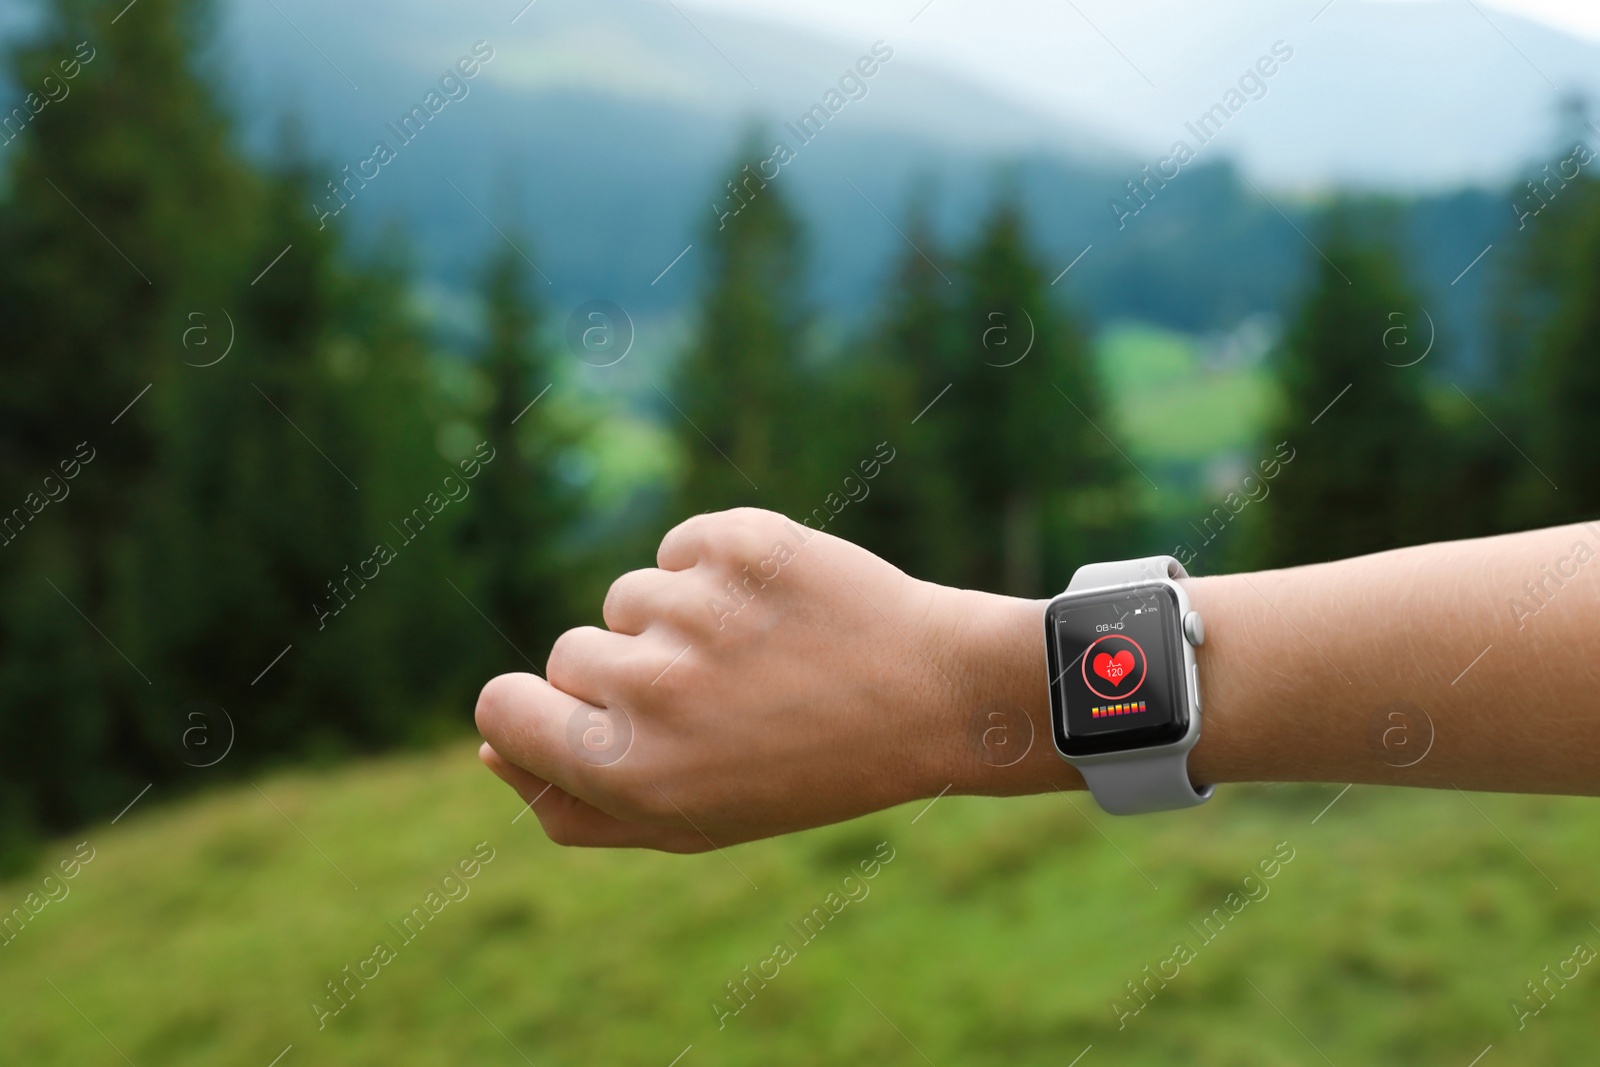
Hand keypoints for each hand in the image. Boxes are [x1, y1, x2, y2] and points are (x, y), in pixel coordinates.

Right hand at [475, 507, 1024, 849]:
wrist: (933, 697)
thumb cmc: (802, 771)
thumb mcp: (689, 824)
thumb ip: (576, 805)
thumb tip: (490, 751)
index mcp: (631, 772)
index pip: (500, 708)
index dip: (537, 709)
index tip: (587, 713)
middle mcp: (654, 689)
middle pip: (569, 653)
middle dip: (625, 672)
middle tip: (717, 700)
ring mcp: (699, 608)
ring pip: (629, 597)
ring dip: (677, 621)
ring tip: (759, 655)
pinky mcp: (741, 542)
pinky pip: (679, 546)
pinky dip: (715, 569)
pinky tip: (777, 607)